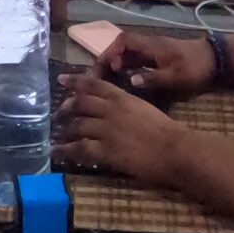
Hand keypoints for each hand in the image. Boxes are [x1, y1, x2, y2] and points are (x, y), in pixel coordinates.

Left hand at [55, 73, 187, 184]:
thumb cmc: (167, 131)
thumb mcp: (144, 109)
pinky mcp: (106, 150)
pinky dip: (65, 150)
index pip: (93, 84)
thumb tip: (115, 111)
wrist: (176, 149)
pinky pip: (80, 148)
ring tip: (58, 137)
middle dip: (65, 108)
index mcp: (122, 98)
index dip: (75, 81)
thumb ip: (127, 107)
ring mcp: (107, 130)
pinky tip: (57, 153)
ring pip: (77, 125)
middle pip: (79, 103)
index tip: (61, 79)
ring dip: (65, 130)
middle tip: (58, 115)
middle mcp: (111, 110)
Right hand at [98, 31, 213, 99]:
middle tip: (98, 79)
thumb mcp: (176, 76)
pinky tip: (121, 83)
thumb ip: (153, 78)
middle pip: (121, 48)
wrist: (215, 61)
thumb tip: (131, 81)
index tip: (107, 69)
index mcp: (151, 45)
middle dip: (107, 60)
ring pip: (126, 55)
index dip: (111, 52)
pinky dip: (124, 69)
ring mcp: (152, 52)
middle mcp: (148, 46)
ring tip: (104, 83)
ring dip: (114, 65)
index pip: (123, 41)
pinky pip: (134, 61)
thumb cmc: (195, 67)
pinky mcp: (156, 59)